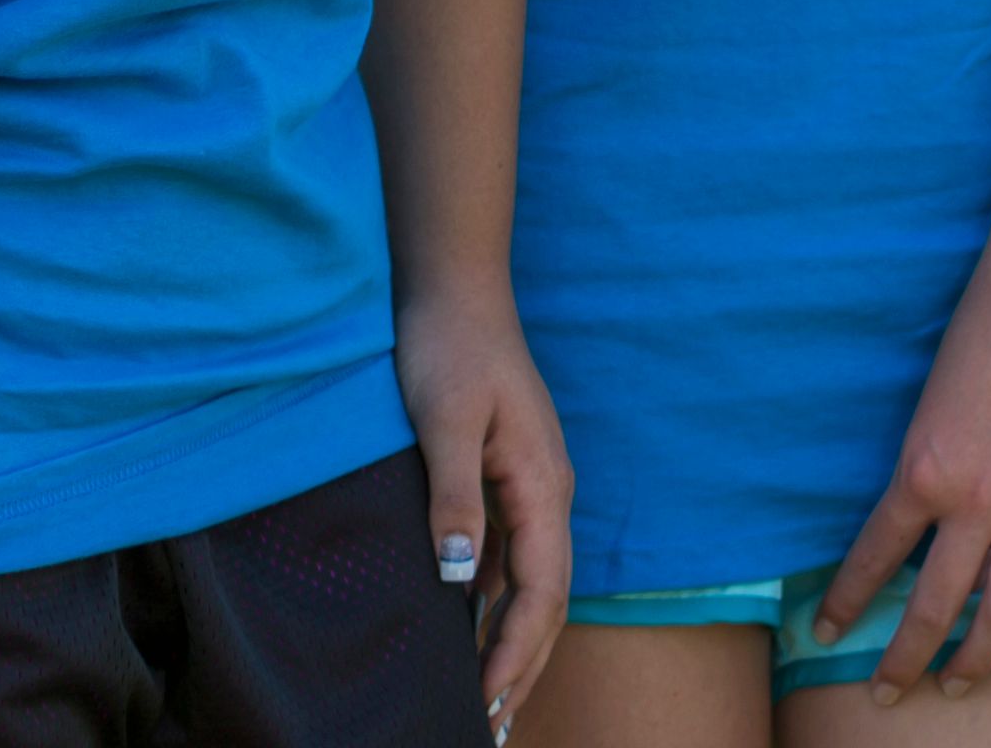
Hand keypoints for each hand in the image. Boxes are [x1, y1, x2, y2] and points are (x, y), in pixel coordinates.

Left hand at [398, 280, 572, 735]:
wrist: (456, 287)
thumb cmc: (447, 346)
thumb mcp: (442, 420)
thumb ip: (453, 499)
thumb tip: (458, 582)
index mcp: (541, 486)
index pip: (542, 591)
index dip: (518, 652)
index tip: (490, 703)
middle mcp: (547, 493)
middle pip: (548, 599)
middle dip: (524, 663)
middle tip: (492, 724)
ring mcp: (532, 486)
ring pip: (532, 581)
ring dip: (512, 638)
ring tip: (484, 694)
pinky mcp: (508, 477)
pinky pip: (512, 556)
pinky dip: (495, 600)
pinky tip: (467, 624)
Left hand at [814, 256, 990, 700]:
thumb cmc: (986, 320)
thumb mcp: (933, 398)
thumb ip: (929, 464)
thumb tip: (918, 520)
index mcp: (922, 469)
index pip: (873, 558)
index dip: (847, 603)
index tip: (826, 634)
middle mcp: (976, 500)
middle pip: (935, 606)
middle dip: (906, 658)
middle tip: (886, 692)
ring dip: (976, 657)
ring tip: (957, 686)